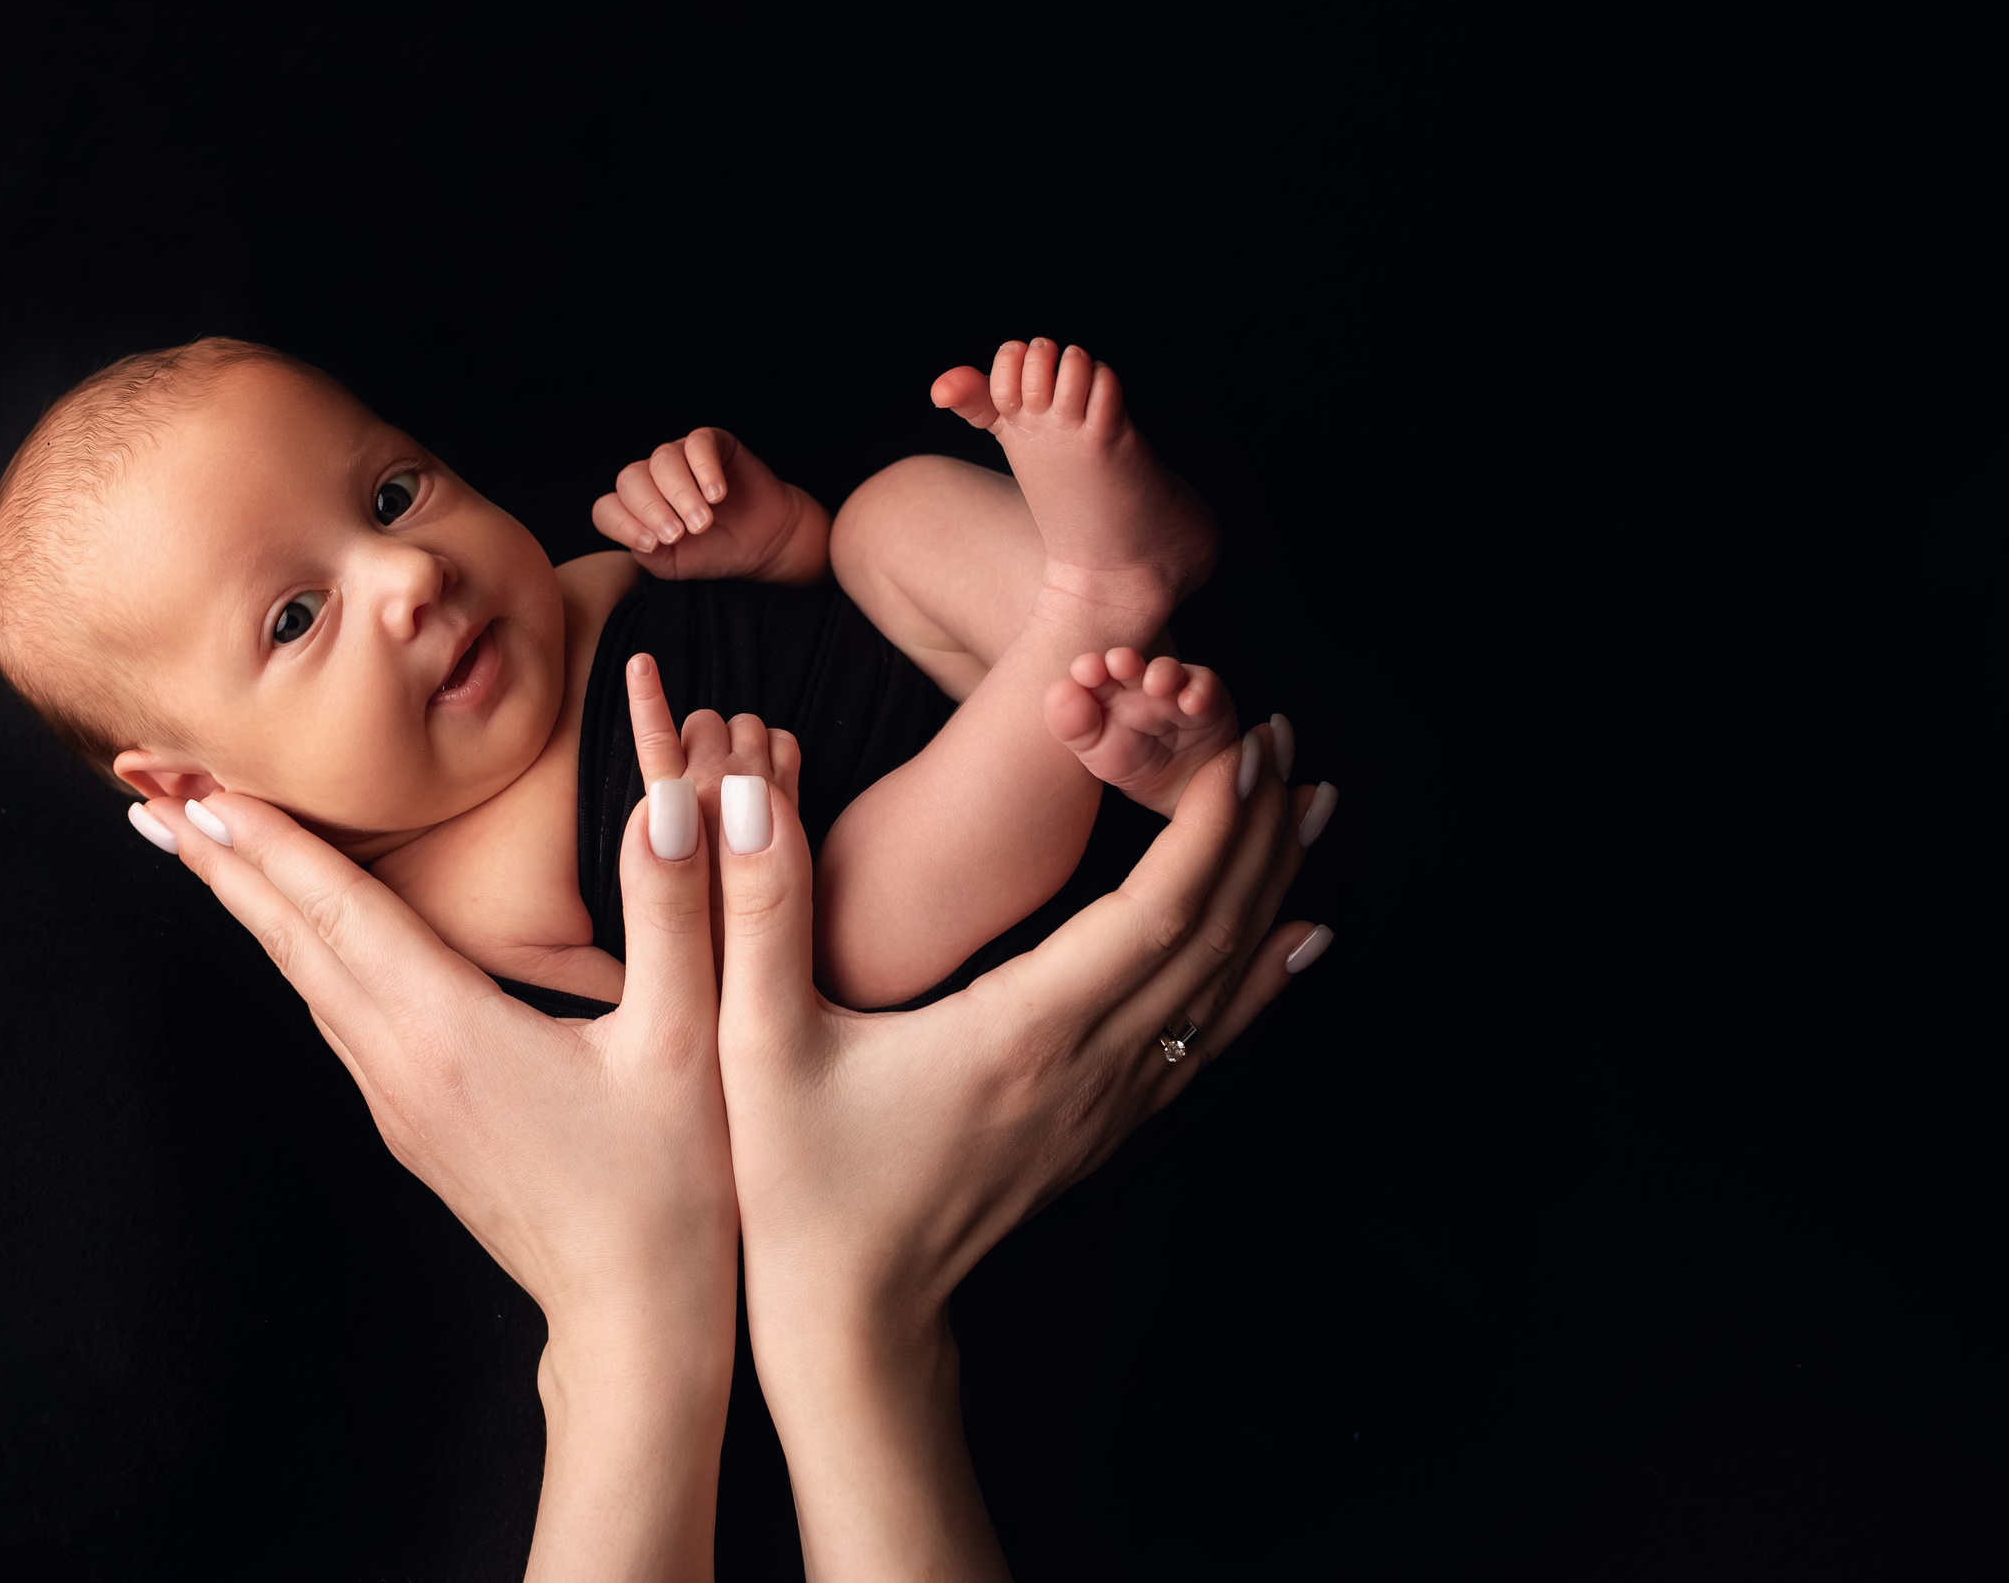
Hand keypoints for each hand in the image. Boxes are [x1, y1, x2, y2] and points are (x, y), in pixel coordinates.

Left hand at [133, 767, 737, 1581]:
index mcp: (453, 1033)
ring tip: (203, 849)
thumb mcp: (684, 1039)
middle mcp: (404, 1066)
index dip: (274, 844)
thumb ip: (675, 913)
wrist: (633, 1323)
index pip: (344, 914)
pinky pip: (336, 1021)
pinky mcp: (415, 1129)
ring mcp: (400, 1104)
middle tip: (150, 793)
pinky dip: (301, 959)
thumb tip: (677, 804)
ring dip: (253, 908)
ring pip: (306, 984)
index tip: (205, 787)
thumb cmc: (669, 1188)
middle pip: (295, 945)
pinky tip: (300, 943)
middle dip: (223, 863)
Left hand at [591, 426, 829, 583]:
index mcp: (634, 508)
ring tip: (703, 520)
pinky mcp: (711, 443)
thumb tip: (640, 535)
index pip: (607, 509)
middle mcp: (650, 478)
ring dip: (681, 493)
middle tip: (680, 533)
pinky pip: (698, 443)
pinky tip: (716, 495)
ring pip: (662, 461)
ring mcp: (679, 457)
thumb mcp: (673, 565)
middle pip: (629, 480)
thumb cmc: (713, 551)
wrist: (762, 542)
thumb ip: (649, 553)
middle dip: (653, 509)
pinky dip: (704, 469)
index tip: (653, 546)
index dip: (623, 525)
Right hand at [712, 718, 1331, 1580]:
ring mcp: (1106, 1105)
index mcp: (1022, 1033)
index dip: (1207, 819)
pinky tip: (1298, 943)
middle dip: (1255, 825)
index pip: (1155, 912)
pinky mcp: (1102, 1127)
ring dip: (1271, 886)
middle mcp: (1088, 1069)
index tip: (1232, 736)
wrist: (852, 1320)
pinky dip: (1262, 980)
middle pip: (1212, 935)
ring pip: (1222, 984)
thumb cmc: (800, 1185)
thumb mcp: (758, 1043)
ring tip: (1312, 803)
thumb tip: (737, 799)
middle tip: (1278, 731)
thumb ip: (757, 914)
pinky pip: (1207, 1041)